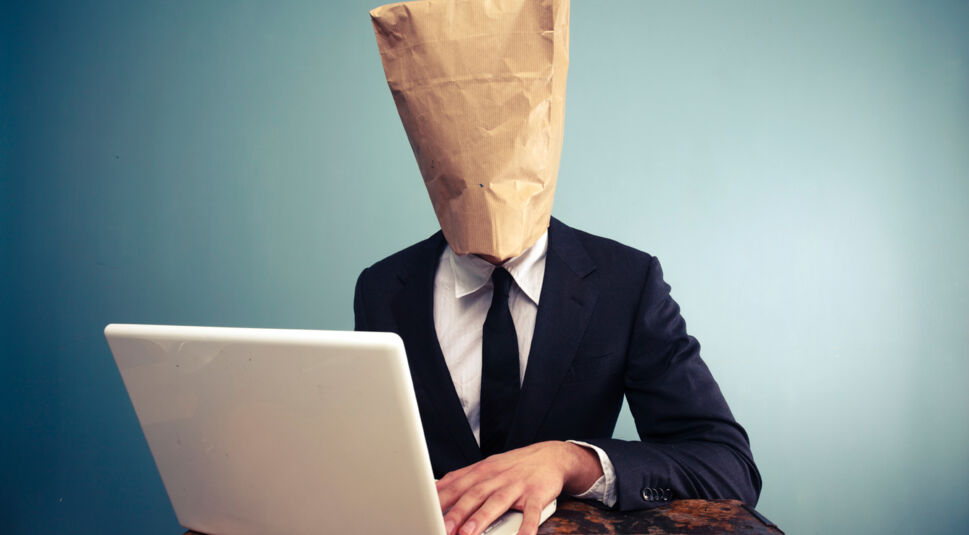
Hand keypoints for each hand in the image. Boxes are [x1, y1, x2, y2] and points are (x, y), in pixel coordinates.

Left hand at [436, 441, 602, 534]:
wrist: (550, 456)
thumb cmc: (513, 466)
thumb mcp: (485, 467)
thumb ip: (461, 479)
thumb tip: (434, 489)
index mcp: (482, 471)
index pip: (456, 485)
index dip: (440, 500)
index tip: (423, 512)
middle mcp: (497, 477)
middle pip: (473, 494)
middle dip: (456, 512)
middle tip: (442, 528)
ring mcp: (517, 486)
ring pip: (497, 502)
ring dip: (481, 518)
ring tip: (467, 533)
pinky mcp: (537, 495)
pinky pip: (532, 513)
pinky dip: (527, 527)